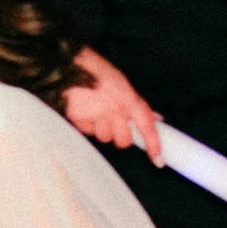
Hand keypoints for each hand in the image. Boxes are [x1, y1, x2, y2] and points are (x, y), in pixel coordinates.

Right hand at [64, 48, 161, 164]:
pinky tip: (85, 111)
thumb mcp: (122, 84)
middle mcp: (115, 110)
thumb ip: (136, 103)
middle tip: (115, 123)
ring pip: (105, 138)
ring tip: (96, 112)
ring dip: (102, 130)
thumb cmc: (96, 71)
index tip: (158, 161)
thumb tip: (155, 118)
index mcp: (128, 99)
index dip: (153, 145)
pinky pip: (88, 132)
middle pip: (124, 141)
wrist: (68, 66)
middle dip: (120, 136)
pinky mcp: (79, 121)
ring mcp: (97, 117)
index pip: (146, 127)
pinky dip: (88, 125)